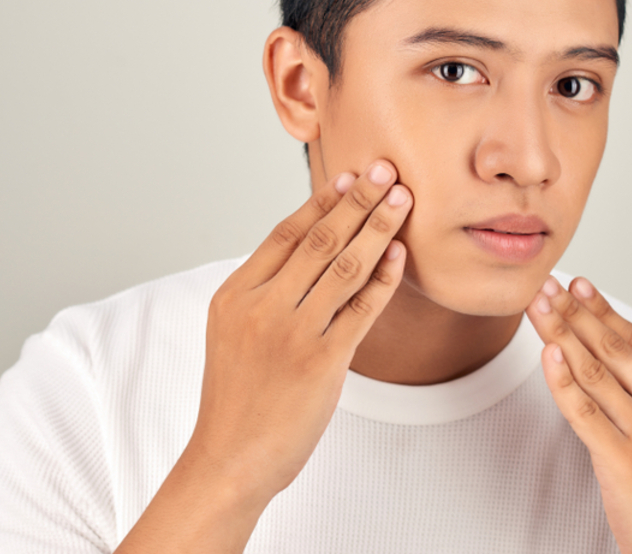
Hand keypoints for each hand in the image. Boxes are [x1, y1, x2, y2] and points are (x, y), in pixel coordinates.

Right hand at [117, 161, 411, 553]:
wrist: (229, 460)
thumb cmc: (236, 400)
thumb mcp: (232, 333)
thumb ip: (263, 293)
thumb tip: (303, 252)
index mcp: (235, 294)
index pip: (285, 234)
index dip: (321, 202)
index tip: (348, 177)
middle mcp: (261, 307)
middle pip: (319, 240)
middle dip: (358, 200)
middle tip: (385, 170)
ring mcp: (293, 333)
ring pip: (345, 265)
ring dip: (378, 227)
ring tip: (402, 199)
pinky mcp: (323, 362)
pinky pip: (362, 309)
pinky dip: (384, 278)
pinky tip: (400, 254)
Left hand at [527, 276, 631, 553]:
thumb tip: (604, 347)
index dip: (604, 309)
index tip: (577, 282)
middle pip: (614, 348)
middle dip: (575, 312)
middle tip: (547, 284)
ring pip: (595, 372)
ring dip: (561, 334)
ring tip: (537, 306)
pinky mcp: (623, 459)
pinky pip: (585, 411)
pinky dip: (562, 379)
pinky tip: (546, 353)